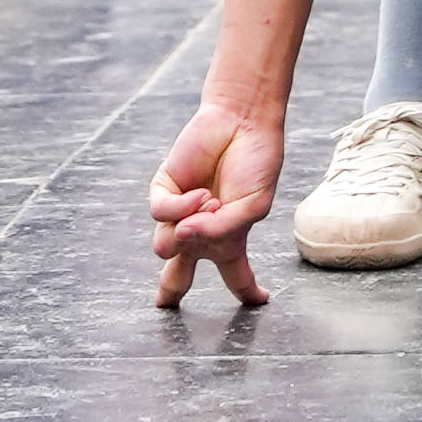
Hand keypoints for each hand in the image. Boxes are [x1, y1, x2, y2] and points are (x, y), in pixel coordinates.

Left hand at [150, 97, 282, 309]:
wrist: (244, 120)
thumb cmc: (256, 161)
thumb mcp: (251, 207)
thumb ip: (221, 233)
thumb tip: (183, 237)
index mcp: (230, 237)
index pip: (236, 273)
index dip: (248, 290)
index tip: (259, 300)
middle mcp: (202, 230)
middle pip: (179, 272)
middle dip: (171, 289)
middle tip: (164, 302)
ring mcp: (182, 212)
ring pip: (164, 247)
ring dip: (187, 231)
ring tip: (210, 205)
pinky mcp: (165, 189)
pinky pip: (162, 214)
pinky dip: (181, 207)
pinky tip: (200, 193)